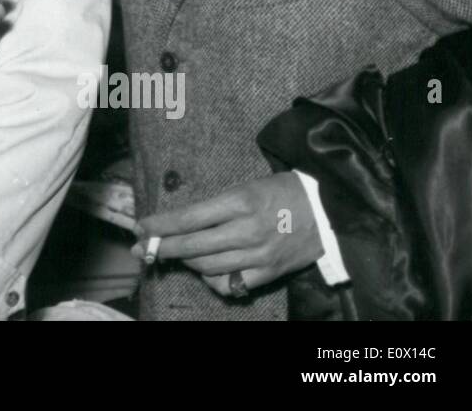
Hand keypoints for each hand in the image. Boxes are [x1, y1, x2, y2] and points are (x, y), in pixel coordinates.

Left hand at [132, 173, 322, 296]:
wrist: (330, 209)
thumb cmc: (283, 191)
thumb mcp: (247, 187)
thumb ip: (217, 207)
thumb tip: (181, 222)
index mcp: (240, 202)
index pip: (188, 218)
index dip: (160, 225)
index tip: (141, 227)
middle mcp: (247, 230)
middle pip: (192, 245)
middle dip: (161, 247)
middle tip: (142, 248)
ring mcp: (259, 255)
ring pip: (207, 267)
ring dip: (185, 261)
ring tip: (175, 254)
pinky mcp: (270, 273)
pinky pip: (231, 284)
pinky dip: (213, 279)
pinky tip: (206, 271)